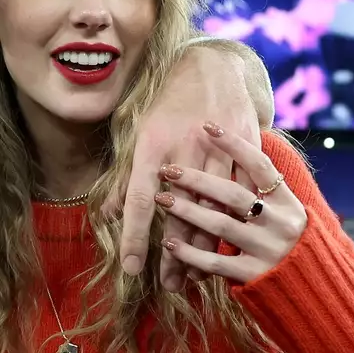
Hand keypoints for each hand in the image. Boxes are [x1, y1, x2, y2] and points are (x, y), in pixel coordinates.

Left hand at [108, 42, 263, 289]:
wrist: (213, 67)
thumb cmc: (167, 103)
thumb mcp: (139, 134)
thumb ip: (126, 178)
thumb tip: (109, 215)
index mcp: (152, 146)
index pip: (140, 201)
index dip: (135, 237)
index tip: (132, 269)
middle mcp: (184, 150)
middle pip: (180, 213)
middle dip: (174, 254)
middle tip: (169, 285)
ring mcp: (217, 151)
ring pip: (214, 209)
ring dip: (204, 246)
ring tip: (194, 276)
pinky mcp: (244, 150)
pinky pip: (241, 196)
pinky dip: (235, 223)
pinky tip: (227, 247)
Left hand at [155, 122, 307, 284]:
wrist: (315, 290)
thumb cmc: (287, 243)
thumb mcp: (284, 213)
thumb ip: (261, 191)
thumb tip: (228, 157)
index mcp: (287, 202)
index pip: (260, 165)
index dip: (234, 144)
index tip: (207, 126)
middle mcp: (281, 223)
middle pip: (233, 195)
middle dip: (197, 180)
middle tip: (168, 170)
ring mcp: (269, 250)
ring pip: (221, 225)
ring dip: (187, 211)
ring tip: (160, 200)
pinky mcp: (255, 275)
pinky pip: (216, 262)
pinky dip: (190, 252)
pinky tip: (169, 243)